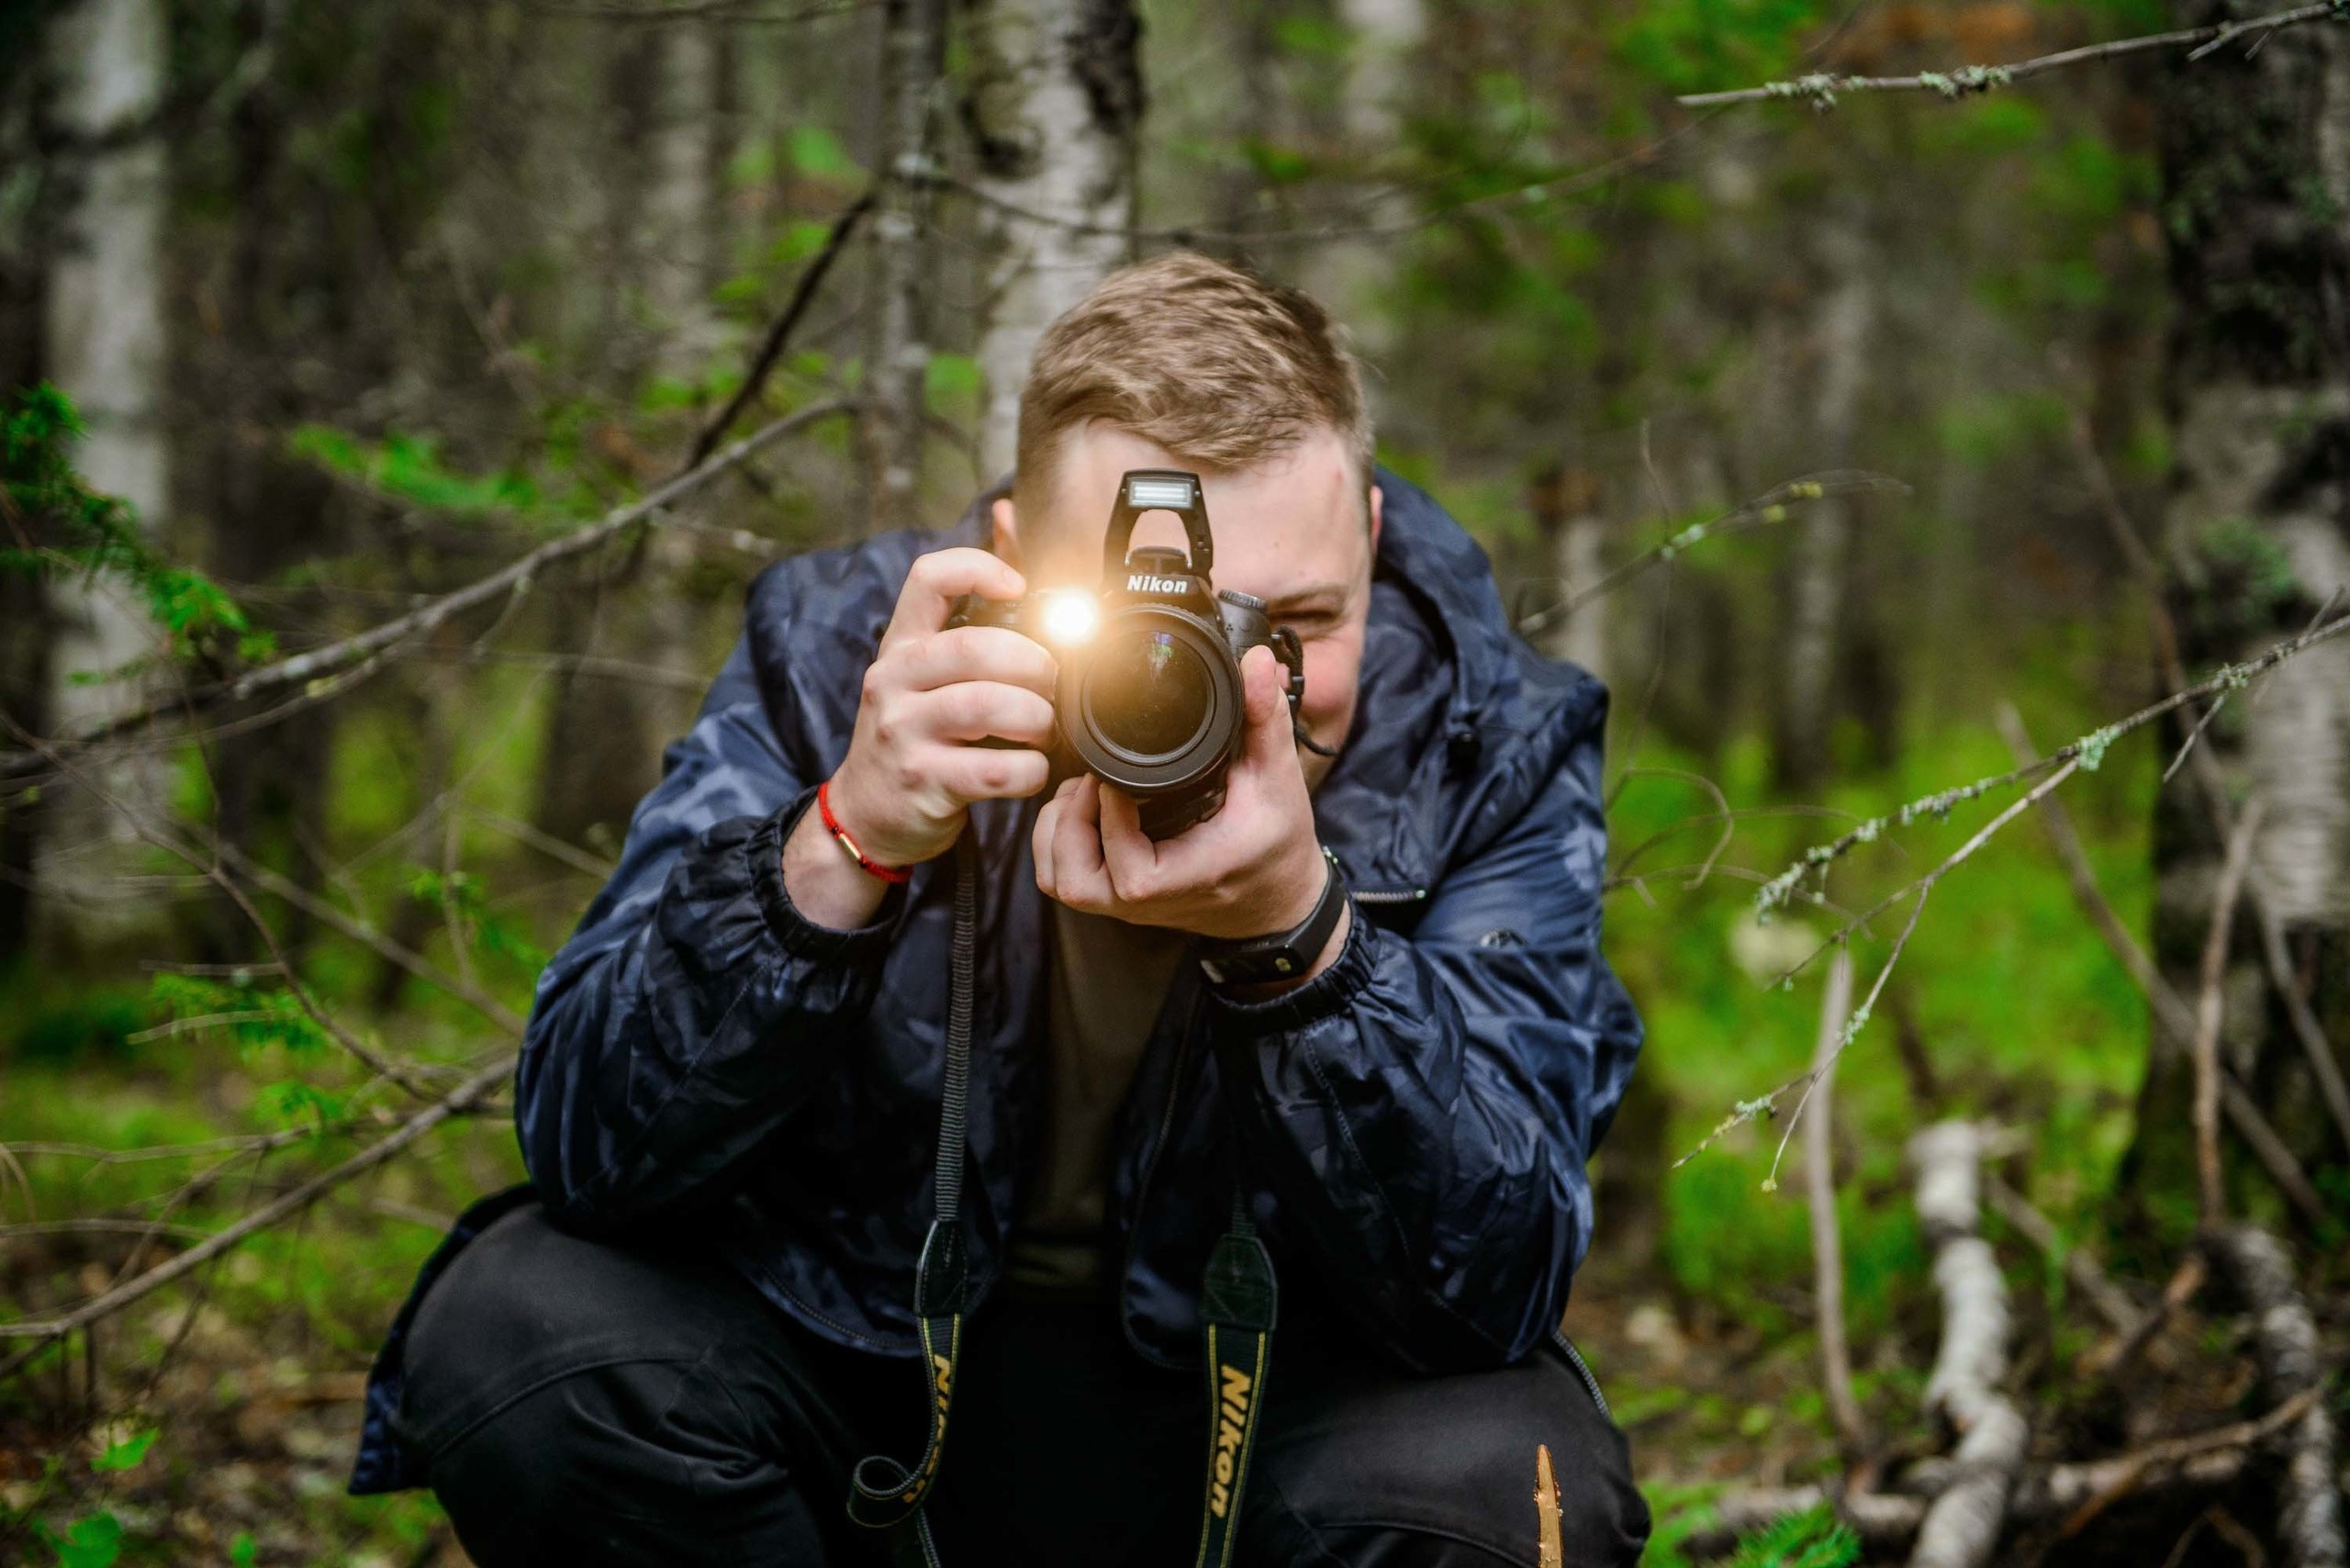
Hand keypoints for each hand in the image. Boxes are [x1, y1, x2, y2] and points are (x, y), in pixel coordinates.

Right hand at [785, 548, 1057, 927]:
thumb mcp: (921, 679)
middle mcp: (894, 681)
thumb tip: (1015, 544)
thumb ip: (966, 631)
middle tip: (1052, 685)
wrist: (866, 813)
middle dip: (1035, 664)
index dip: (979, 569)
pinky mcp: (923, 781)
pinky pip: (997, 770)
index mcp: (900, 646)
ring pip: (989, 707)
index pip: (928, 579)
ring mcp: (904, 732)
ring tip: (1044, 729)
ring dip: (1037, 717)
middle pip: (976, 648)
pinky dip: (1032, 770)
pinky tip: (1031, 769)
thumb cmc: (912, 737)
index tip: (1019, 588)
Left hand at [1033, 645, 1335, 949]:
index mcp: (1189, 876)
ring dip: (1059, 833)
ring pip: (1062, 881)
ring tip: (1085, 793)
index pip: (1129, 872)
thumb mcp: (1277, 777)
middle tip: (1093, 782)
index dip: (1110, 820)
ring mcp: (1128, 905)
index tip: (1115, 779)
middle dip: (1071, 824)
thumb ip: (1265, 719)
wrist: (1278, 896)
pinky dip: (1059, 844)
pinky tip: (1083, 809)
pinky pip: (1065, 880)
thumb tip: (1258, 661)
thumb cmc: (1277, 842)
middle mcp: (1150, 899)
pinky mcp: (1117, 899)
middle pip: (1076, 882)